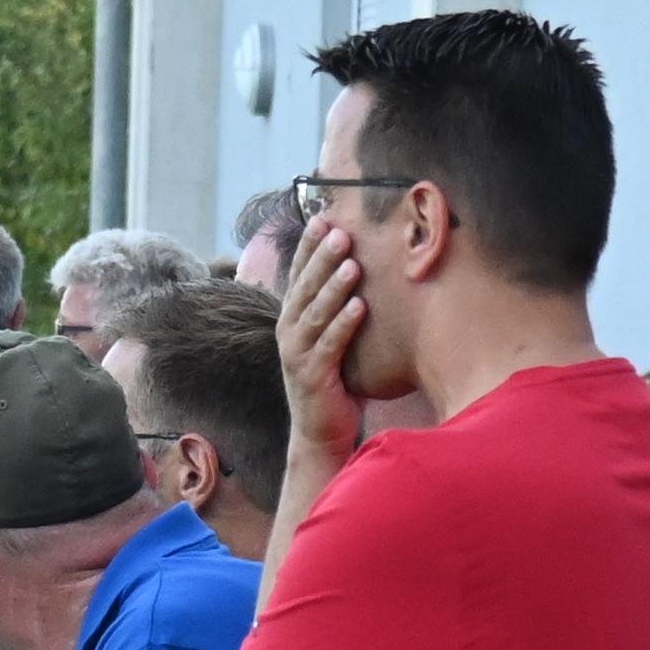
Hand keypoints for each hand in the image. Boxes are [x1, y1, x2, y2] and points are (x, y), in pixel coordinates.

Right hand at [279, 211, 372, 477]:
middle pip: (305, 288)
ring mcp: (297, 354)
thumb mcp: (328, 338)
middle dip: (322, 258)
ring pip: (316, 313)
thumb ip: (333, 308)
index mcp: (291, 318)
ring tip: (352, 264)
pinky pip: (330, 345)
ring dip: (334, 287)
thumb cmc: (332, 379)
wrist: (320, 431)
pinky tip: (361, 306)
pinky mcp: (313, 376)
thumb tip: (356, 267)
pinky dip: (345, 325)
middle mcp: (288, 332)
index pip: (299, 275)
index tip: (324, 218)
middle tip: (341, 232)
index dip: (308, 247)